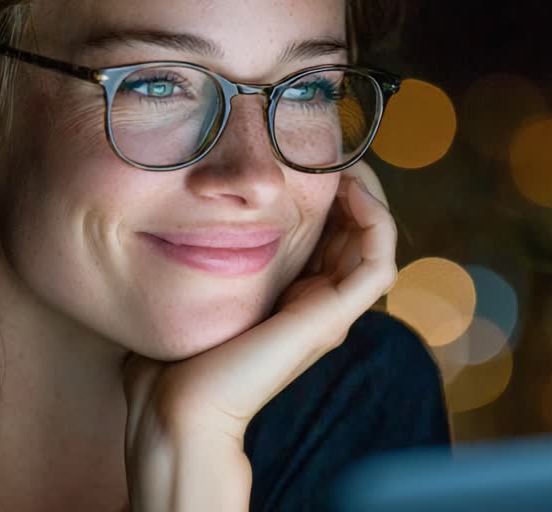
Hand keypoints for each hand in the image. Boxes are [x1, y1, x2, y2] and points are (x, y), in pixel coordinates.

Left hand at [121, 162, 397, 510]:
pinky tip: (352, 188)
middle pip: (356, 231)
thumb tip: (180, 211)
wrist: (174, 405)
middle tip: (334, 146)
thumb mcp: (191, 286)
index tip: (306, 154)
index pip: (328, 232)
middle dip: (351, 184)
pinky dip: (376, 221)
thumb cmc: (172, 355)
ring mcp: (328, 312)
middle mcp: (316, 302)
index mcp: (289, 295)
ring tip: (347, 161)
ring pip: (375, 241)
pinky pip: (379, 262)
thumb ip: (199, 255)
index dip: (326, 190)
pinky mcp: (331, 319)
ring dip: (370, 195)